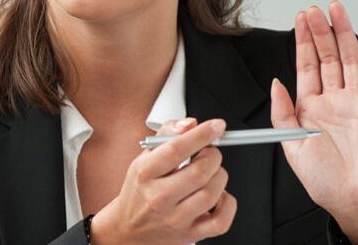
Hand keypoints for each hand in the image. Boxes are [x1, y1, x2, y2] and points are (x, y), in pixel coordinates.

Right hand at [91, 119, 235, 244]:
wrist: (129, 227)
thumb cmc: (140, 190)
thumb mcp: (144, 158)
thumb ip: (166, 136)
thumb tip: (189, 124)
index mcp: (145, 174)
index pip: (175, 149)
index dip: (200, 135)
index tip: (216, 126)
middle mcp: (158, 197)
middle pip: (199, 172)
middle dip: (213, 156)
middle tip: (210, 153)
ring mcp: (175, 219)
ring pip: (212, 193)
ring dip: (220, 176)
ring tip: (212, 173)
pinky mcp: (190, 234)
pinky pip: (221, 221)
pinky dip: (227, 203)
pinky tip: (218, 195)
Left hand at [270, 2, 357, 243]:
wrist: (354, 199)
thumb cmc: (325, 180)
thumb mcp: (290, 145)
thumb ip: (282, 112)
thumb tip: (275, 82)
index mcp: (311, 108)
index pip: (305, 65)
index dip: (302, 41)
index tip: (298, 19)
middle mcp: (335, 100)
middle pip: (327, 56)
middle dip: (319, 31)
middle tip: (312, 8)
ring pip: (351, 57)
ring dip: (343, 32)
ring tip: (335, 8)